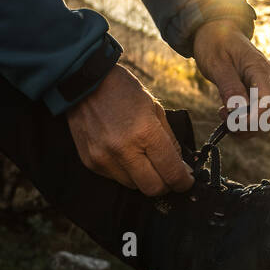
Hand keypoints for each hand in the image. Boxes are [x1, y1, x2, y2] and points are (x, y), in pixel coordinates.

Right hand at [66, 63, 193, 196]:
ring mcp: (104, 158)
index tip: (187, 181)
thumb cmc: (122, 91)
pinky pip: (115, 178)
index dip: (184, 182)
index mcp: (145, 133)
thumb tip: (181, 167)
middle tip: (168, 175)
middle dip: (165, 185)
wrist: (82, 81)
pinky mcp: (90, 162)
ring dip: (143, 177)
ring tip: (142, 157)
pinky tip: (123, 153)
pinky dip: (125, 171)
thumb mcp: (154, 108)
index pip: (171, 173)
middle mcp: (123, 150)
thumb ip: (169, 141)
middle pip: (153, 189)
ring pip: (134, 186)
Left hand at [192, 19, 269, 130]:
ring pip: (262, 118)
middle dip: (245, 125)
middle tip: (223, 118)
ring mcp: (265, 85)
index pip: (268, 102)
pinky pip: (255, 112)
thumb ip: (229, 87)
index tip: (234, 124)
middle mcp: (268, 78)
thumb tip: (238, 111)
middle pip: (267, 115)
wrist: (217, 29)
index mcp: (260, 69)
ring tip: (223, 112)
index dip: (254, 119)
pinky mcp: (258, 90)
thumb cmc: (215, 42)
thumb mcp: (217, 64)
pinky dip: (241, 118)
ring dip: (242, 124)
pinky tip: (227, 110)